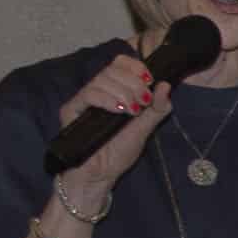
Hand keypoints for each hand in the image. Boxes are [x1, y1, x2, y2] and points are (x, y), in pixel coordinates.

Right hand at [51, 46, 166, 204]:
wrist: (100, 175)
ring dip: (124, 92)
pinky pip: (88, 94)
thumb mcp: (145, 128)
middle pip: (113, 68)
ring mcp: (83, 100)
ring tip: (133, 111)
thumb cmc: (118, 152)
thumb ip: (157, 108)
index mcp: (115, 91)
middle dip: (134, 83)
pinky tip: (120, 112)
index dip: (135, 66)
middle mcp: (98, 92)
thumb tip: (166, 85)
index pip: (120, 63)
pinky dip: (108, 100)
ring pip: (102, 79)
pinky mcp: (71, 110)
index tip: (149, 80)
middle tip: (144, 102)